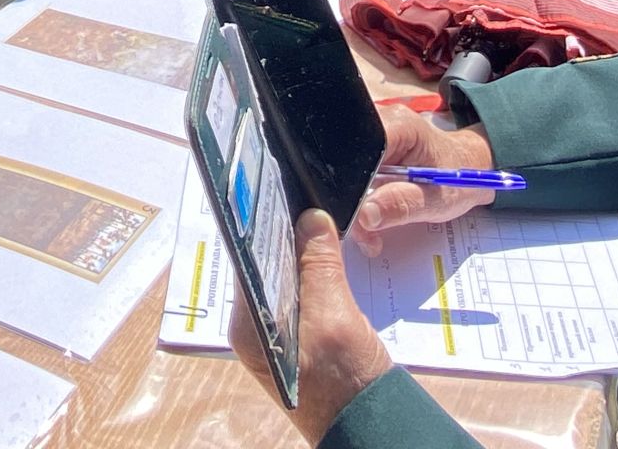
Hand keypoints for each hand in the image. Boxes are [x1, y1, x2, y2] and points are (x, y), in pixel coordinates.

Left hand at [230, 210, 392, 446]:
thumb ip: (319, 266)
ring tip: (316, 218)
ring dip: (301, 252)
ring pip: (284, 278)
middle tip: (302, 196)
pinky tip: (327, 253)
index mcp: (249, 327)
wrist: (370, 425)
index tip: (277, 191)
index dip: (262, 226)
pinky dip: (312, 272)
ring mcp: (277, 336)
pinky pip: (300, 293)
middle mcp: (255, 330)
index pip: (247, 261)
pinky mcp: (300, 338)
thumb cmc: (347, 381)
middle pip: (264, 267)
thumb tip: (310, 218)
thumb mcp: (334, 317)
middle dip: (283, 234)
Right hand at [350, 107, 495, 254]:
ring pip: (347, 172)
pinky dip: (359, 198)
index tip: (360, 214)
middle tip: (367, 232)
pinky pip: (354, 174)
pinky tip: (371, 214)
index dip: (352, 184)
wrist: (467, 170)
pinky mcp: (370, 148)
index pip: (359, 151)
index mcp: (399, 126)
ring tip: (372, 229)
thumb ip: (401, 205)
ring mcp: (373, 134)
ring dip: (355, 204)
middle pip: (348, 164)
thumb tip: (365, 214)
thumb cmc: (457, 179)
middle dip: (352, 202)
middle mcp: (381, 122)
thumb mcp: (435, 199)